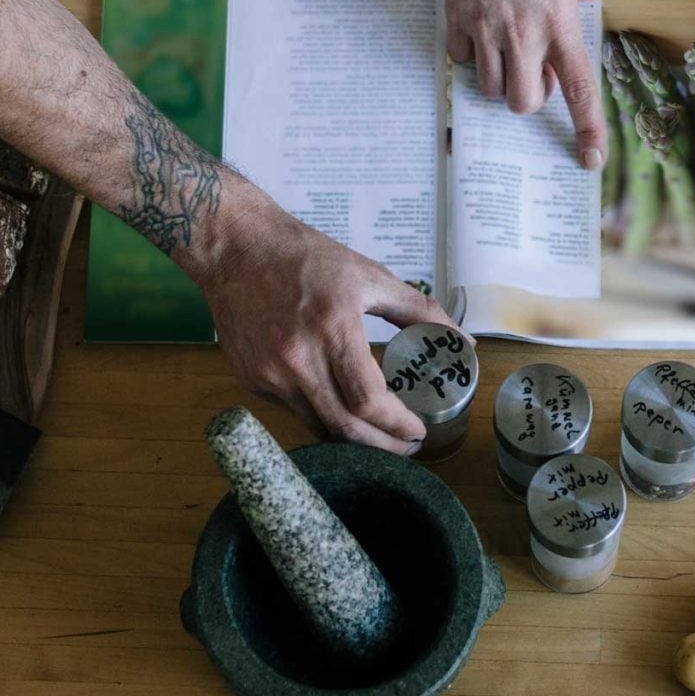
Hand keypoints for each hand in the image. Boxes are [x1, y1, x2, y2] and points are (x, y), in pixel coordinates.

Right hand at [194, 187, 453, 453]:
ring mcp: (269, 375)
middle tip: (407, 446)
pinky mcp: (251, 380)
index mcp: (332, 328)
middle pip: (345, 429)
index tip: (419, 430)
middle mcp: (297, 359)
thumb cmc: (305, 257)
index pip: (369, 401)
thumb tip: (460, 342)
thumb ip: (419, 310)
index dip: (398, 425)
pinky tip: (338, 404)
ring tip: (379, 435)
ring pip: (318, 427)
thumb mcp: (369, 275)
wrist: (234, 248)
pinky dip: (322, 415)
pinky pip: (294, 411)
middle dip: (382, 447)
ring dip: (353, 439)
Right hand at [433, 0, 615, 167]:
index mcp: (559, 19)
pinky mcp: (455, 16)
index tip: (590, 160)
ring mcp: (485, 26)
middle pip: (522, 102)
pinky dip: (472, 55)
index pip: (578, 88)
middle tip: (534, 71)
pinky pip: (462, 59)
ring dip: (501, 78)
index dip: (587, 129)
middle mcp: (522, 32)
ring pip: (489, 86)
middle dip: (529, 97)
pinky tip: (480, 29)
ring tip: (507, 48)